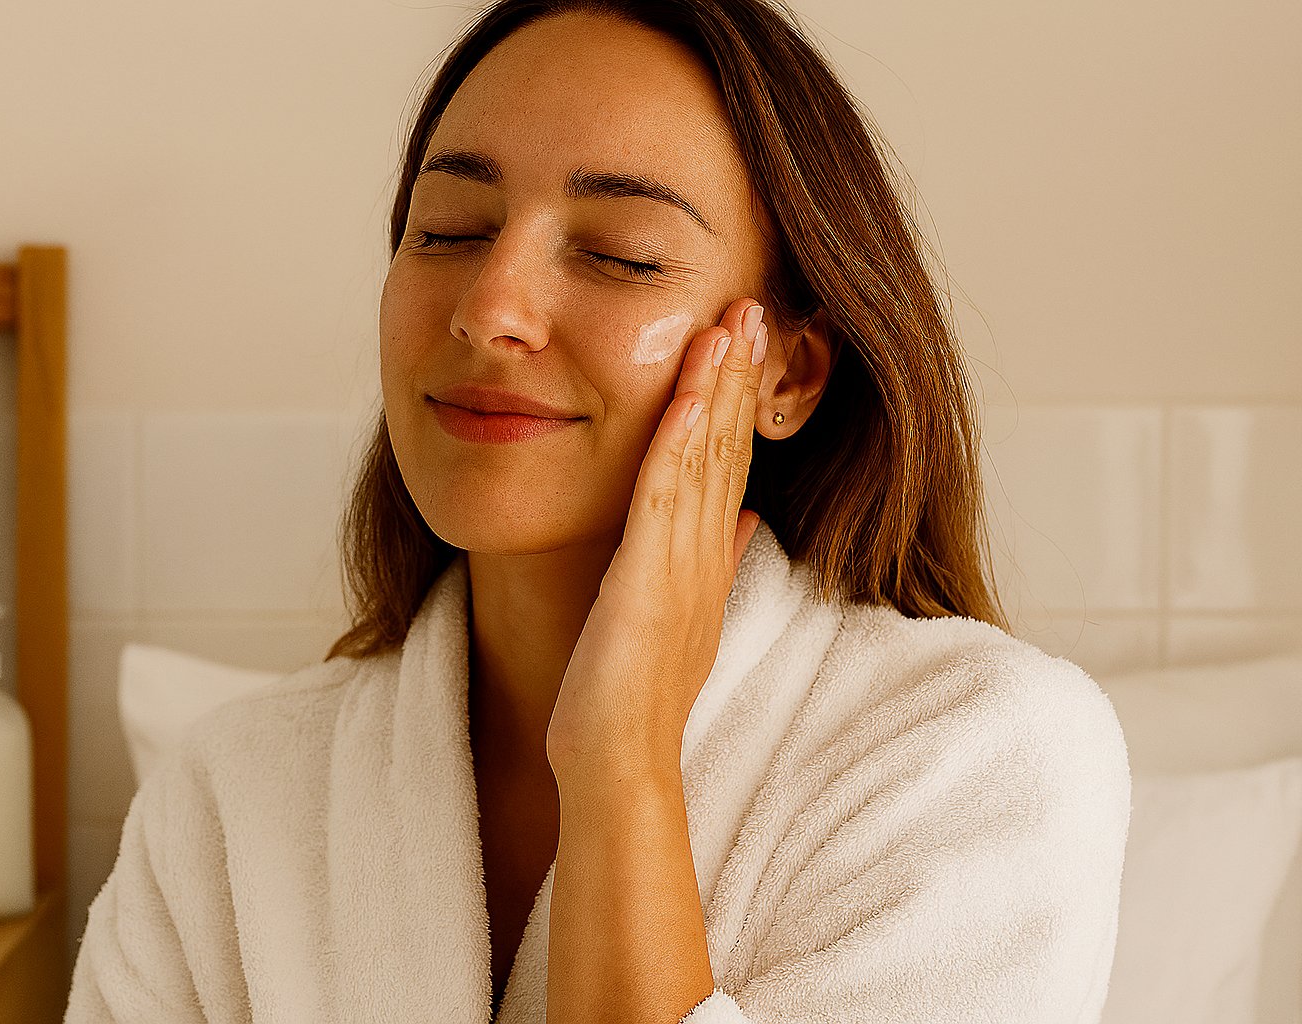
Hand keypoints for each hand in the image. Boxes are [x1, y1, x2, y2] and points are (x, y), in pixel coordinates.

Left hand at [546, 297, 767, 778]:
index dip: (737, 401)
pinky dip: (678, 441)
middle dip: (739, 375)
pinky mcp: (648, 578)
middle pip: (727, 448)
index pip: (728, 464)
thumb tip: (745, 516)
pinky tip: (688, 394)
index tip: (744, 343)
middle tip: (754, 306)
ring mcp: (680, 564)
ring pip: (704, 458)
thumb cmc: (631, 696)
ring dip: (718, 388)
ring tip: (733, 322)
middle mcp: (703, 554)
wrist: (618, 760)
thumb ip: (713, 559)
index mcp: (706, 559)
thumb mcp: (678, 614)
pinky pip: (666, 496)